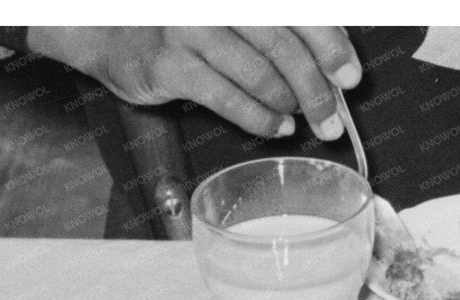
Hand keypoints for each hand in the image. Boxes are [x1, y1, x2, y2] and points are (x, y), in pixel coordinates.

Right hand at [30, 26, 360, 140]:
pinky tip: (275, 127)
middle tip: (332, 119)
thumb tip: (330, 65)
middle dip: (316, 88)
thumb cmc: (182, 25)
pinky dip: (260, 119)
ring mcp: (189, 28)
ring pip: (259, 75)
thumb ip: (275, 29)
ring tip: (299, 120)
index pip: (297, 12)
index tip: (351, 76)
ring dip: (288, 106)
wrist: (108, 29)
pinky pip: (229, 100)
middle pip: (283, 45)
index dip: (331, 44)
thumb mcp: (230, 15)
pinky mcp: (170, 64)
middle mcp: (214, 1)